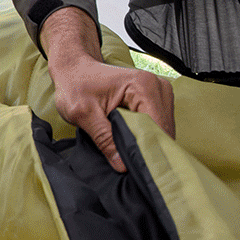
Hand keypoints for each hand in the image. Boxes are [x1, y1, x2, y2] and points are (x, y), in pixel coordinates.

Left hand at [39, 5, 174, 171]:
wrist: (74, 69)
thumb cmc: (75, 85)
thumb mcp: (82, 113)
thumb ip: (104, 138)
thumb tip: (123, 165)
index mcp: (143, 86)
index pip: (157, 128)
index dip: (148, 150)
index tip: (138, 170)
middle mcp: (159, 87)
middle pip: (164, 131)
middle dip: (149, 150)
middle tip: (132, 169)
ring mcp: (161, 94)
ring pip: (163, 131)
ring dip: (148, 145)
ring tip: (130, 159)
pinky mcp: (157, 102)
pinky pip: (158, 127)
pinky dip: (147, 139)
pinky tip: (132, 148)